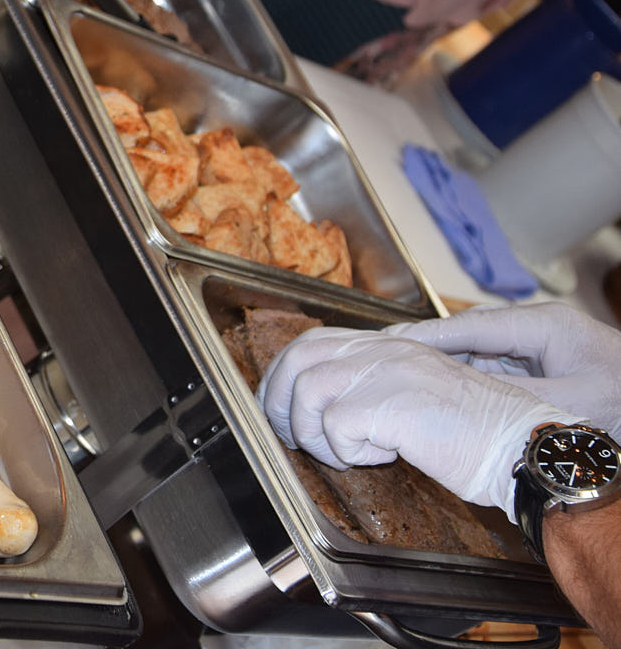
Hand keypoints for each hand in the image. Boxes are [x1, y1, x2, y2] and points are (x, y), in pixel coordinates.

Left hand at [256, 326, 573, 517]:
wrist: (521, 444)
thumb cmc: (475, 430)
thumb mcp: (415, 393)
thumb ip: (374, 386)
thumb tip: (324, 405)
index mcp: (388, 344)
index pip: (312, 341)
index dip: (283, 374)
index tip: (278, 406)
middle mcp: (384, 349)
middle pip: (298, 358)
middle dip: (278, 400)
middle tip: (291, 437)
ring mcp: (387, 372)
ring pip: (308, 392)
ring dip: (315, 433)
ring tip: (344, 453)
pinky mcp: (391, 404)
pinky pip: (338, 427)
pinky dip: (349, 452)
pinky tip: (382, 457)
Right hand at [389, 303, 620, 435]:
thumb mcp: (577, 403)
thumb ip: (519, 398)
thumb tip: (463, 400)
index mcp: (543, 325)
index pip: (471, 325)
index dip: (426, 335)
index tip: (386, 342)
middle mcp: (532, 328)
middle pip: (464, 333)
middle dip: (422, 345)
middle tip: (375, 355)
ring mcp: (531, 346)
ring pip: (470, 350)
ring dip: (436, 361)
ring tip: (392, 370)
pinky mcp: (532, 365)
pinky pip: (484, 367)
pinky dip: (456, 376)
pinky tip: (430, 387)